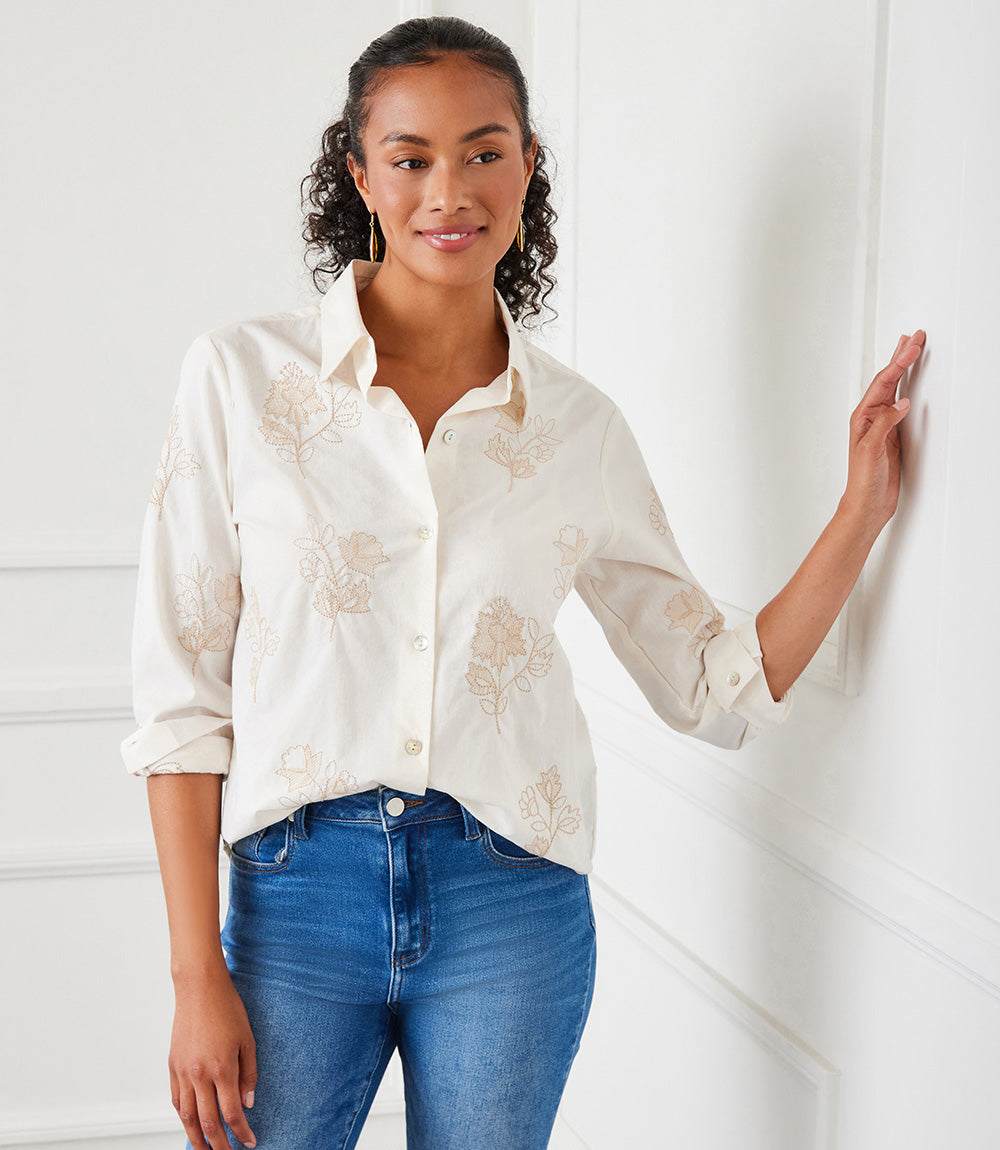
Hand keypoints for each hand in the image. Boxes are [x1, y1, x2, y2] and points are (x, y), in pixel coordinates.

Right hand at [169, 970, 257, 1148]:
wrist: (199, 989)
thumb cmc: (227, 1009)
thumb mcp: (247, 1039)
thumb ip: (249, 1073)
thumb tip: (248, 1102)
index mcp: (222, 1068)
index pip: (232, 1113)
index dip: (241, 1132)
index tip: (249, 1143)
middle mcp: (200, 1075)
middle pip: (208, 1122)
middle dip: (218, 1144)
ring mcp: (183, 1072)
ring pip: (187, 1116)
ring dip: (196, 1137)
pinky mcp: (172, 1066)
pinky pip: (176, 1099)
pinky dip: (183, 1116)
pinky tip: (190, 1122)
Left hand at [841, 329, 925, 534]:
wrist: (867, 502)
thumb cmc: (862, 480)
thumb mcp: (872, 449)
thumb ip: (886, 424)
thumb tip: (901, 403)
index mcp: (863, 417)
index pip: (884, 383)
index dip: (898, 362)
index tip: (912, 345)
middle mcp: (871, 418)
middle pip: (888, 380)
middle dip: (901, 357)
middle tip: (914, 337)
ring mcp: (882, 425)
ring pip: (894, 390)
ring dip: (903, 369)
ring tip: (910, 350)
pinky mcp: (892, 435)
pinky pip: (901, 405)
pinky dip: (907, 389)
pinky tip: (911, 384)